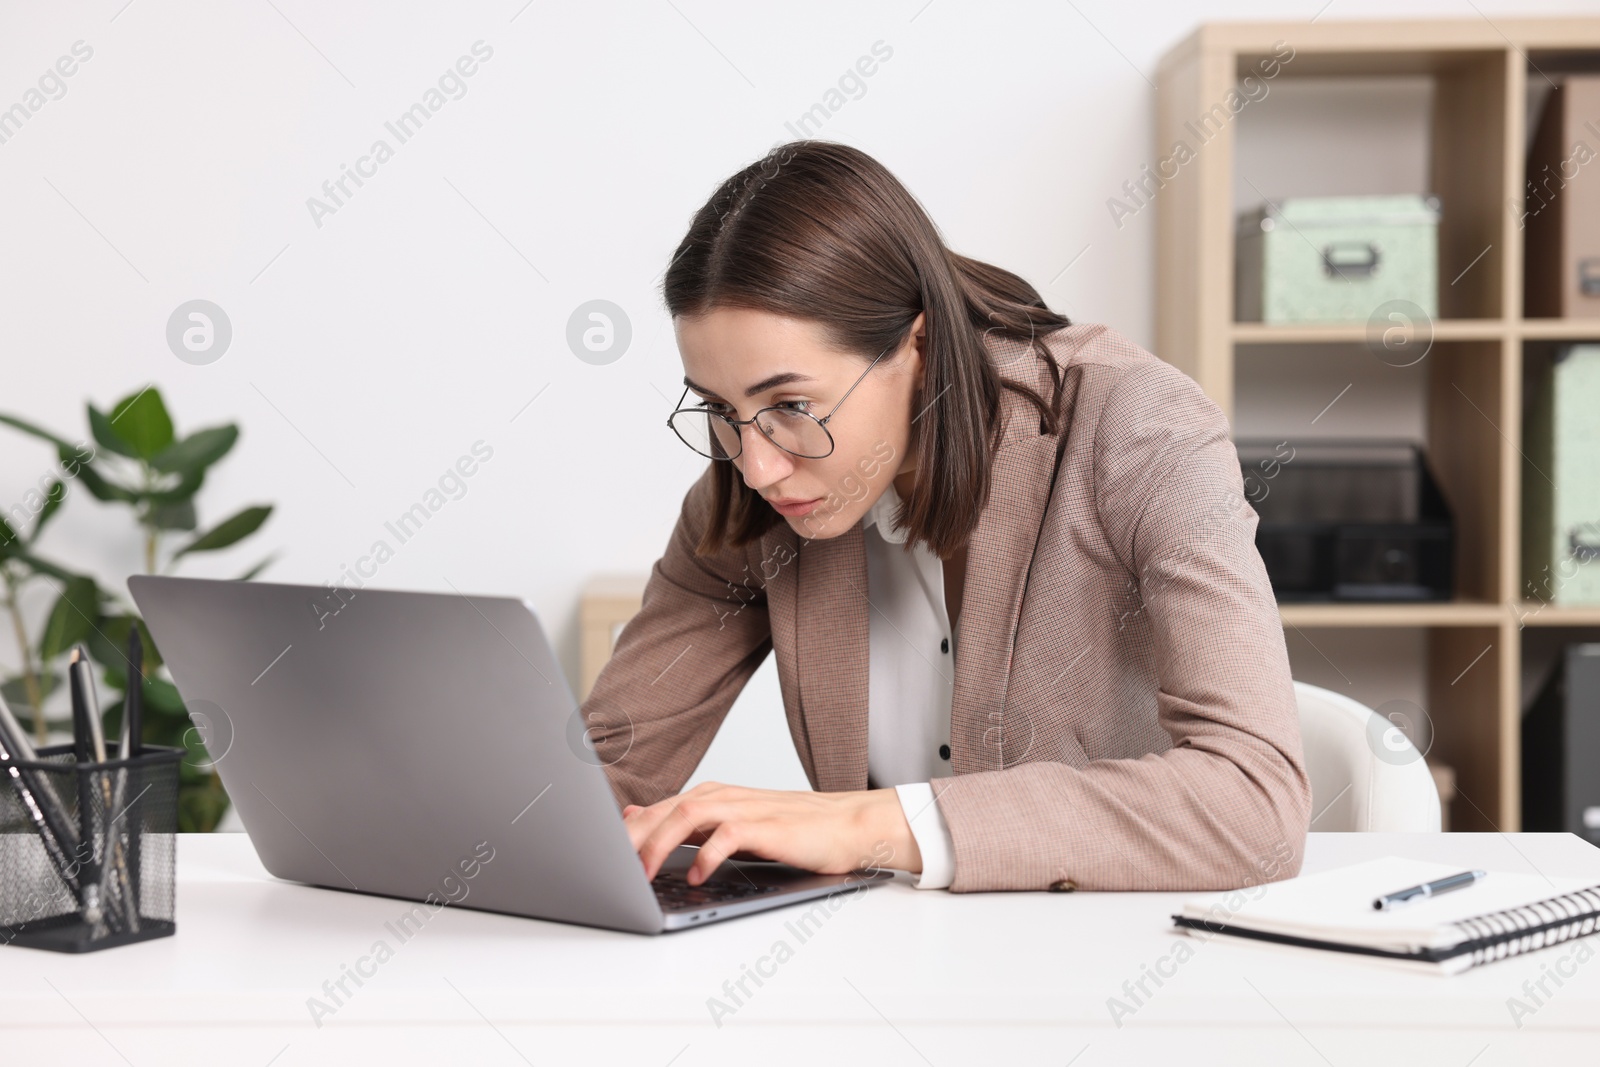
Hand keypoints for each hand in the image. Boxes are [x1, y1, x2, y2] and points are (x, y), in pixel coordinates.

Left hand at [621, 781, 920, 884]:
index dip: (623, 832)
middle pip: (664, 809)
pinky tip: (696, 874)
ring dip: (660, 843)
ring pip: (688, 814)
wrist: (847, 824)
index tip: (597, 854)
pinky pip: (729, 835)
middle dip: (631, 838)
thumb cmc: (792, 831)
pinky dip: (707, 854)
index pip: (656, 810)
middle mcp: (722, 796)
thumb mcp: (732, 826)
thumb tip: (637, 820)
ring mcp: (744, 808)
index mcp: (711, 797)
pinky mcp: (767, 825)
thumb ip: (688, 824)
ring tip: (640, 872)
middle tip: (607, 867)